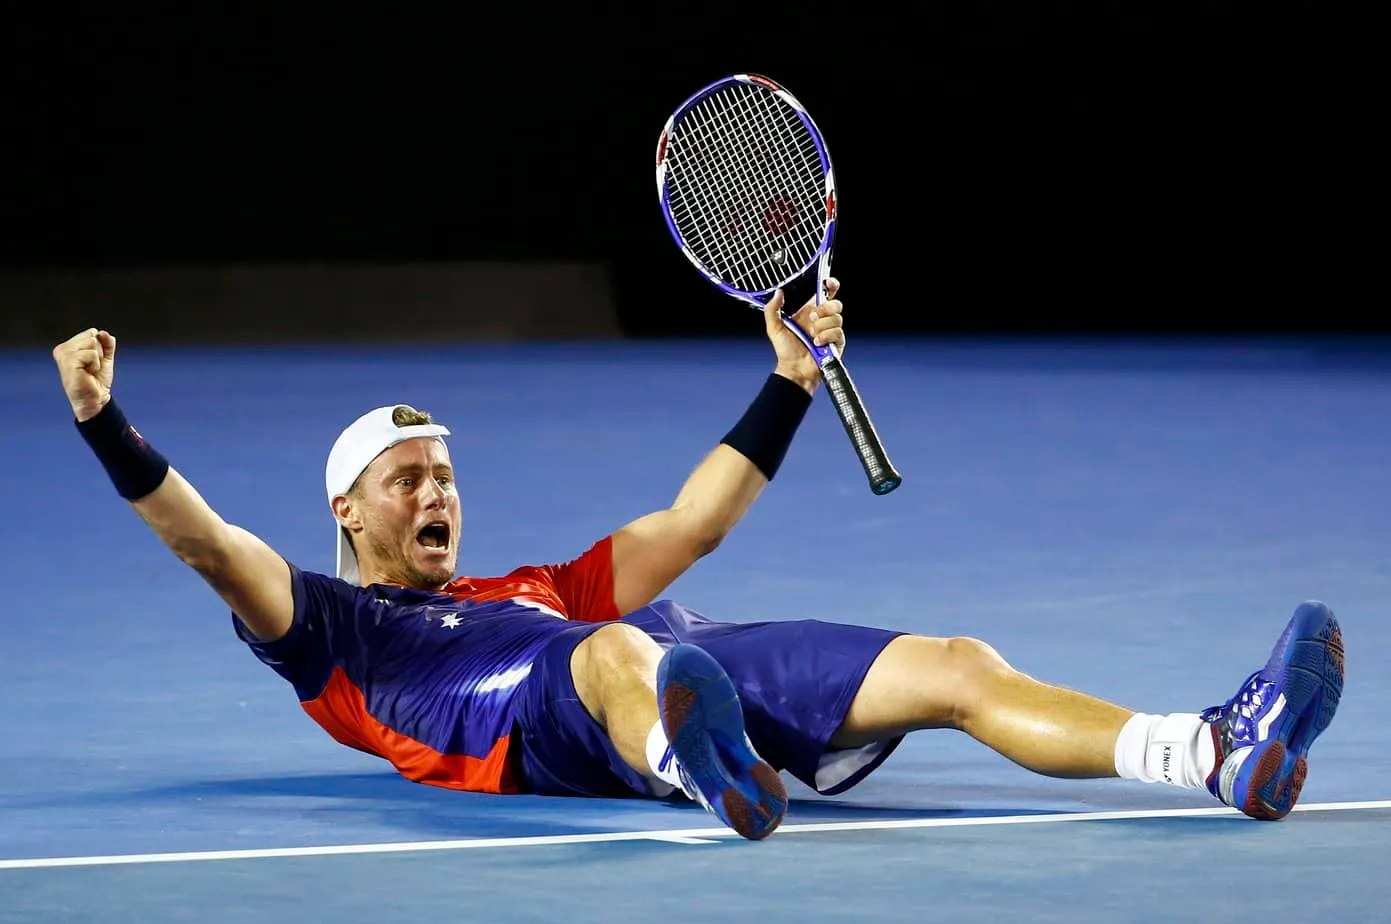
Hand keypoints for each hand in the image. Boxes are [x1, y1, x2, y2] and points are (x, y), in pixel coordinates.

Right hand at [53, 328, 116, 421]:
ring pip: (92, 343)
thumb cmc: (97, 380)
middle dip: (99, 353)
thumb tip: (103, 333)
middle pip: (92, 336)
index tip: (92, 363)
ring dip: (97, 359)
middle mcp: (63, 349)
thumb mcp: (104, 358)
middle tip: (91, 368)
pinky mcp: (69, 362)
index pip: (92, 333)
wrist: (95, 399)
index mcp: (68, 346)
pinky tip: (88, 373)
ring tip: (89, 371)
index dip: (100, 349)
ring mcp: (64, 355)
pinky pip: (92, 353)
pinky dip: (95, 364)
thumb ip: (106, 343)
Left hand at [762, 278, 843, 393]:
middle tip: (812, 318)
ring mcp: (831, 331)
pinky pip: (838, 332)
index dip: (830, 286)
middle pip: (836, 304)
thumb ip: (772, 309)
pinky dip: (826, 337)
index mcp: (810, 312)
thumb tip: (778, 292)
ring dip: (822, 326)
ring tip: (812, 336)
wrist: (795, 369)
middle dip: (825, 309)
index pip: (825, 294)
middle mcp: (823, 320)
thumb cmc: (786, 350)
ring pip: (836, 318)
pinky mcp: (837, 342)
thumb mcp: (774, 327)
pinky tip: (817, 343)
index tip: (829, 283)